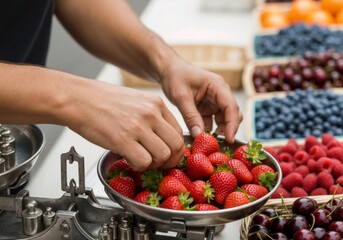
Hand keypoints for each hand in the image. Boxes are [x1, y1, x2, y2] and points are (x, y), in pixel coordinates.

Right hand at [66, 79, 184, 170]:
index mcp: (156, 104)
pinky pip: (144, 162)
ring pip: (164, 156)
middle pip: (177, 145)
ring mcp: (138, 126)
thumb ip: (152, 117)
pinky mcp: (123, 139)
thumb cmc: (103, 101)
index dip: (175, 149)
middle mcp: (151, 114)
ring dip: (155, 165)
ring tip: (143, 161)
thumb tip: (162, 137)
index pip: (179, 132)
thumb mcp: (136, 101)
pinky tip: (130, 160)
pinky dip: (139, 167)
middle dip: (171, 160)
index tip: (168, 155)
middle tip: (159, 164)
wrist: (78, 98)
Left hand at [160, 57, 242, 142]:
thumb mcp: (181, 96)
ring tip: (207, 144)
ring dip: (217, 132)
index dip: (232, 124)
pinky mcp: (207, 109)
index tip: (229, 139)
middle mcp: (220, 94)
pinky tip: (201, 139)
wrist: (168, 70)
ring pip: (223, 120)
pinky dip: (208, 131)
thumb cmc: (175, 77)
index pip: (231, 106)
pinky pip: (212, 122)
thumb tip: (199, 136)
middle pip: (231, 115)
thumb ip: (190, 116)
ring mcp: (214, 102)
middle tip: (217, 144)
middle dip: (227, 130)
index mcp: (217, 86)